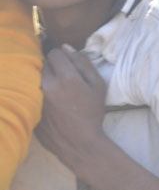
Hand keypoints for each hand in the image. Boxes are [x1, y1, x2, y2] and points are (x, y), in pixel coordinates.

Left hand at [35, 46, 108, 173]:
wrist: (78, 142)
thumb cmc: (92, 113)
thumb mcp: (98, 85)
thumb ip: (83, 63)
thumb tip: (66, 46)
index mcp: (66, 78)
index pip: (55, 53)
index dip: (63, 57)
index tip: (68, 65)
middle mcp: (47, 85)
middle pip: (42, 63)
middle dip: (52, 67)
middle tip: (63, 78)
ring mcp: (35, 97)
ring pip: (34, 76)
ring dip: (43, 78)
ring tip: (55, 89)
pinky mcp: (28, 107)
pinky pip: (29, 90)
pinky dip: (38, 91)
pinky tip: (49, 101)